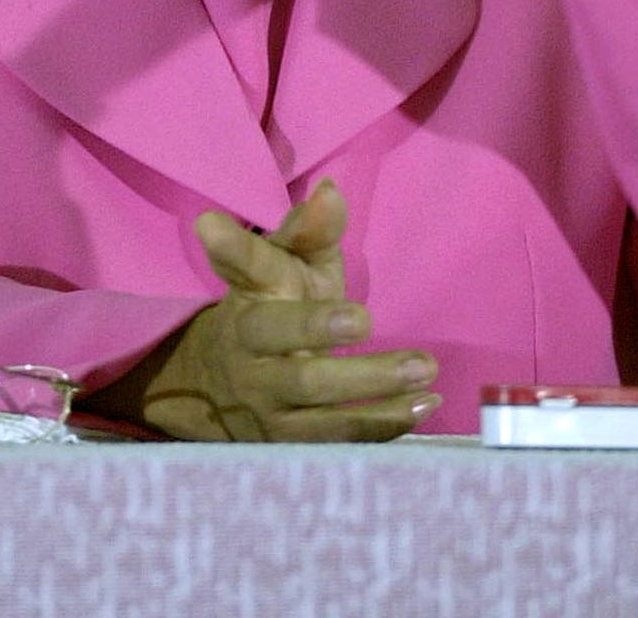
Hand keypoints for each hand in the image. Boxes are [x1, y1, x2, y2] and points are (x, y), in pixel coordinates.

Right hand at [140, 180, 440, 440]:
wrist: (226, 383)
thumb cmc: (275, 306)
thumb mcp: (288, 264)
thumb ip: (311, 231)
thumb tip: (330, 193)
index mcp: (249, 297)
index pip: (241, 266)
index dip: (230, 246)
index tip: (210, 223)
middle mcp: (251, 354)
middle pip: (280, 343)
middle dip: (320, 332)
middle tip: (366, 319)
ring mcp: (268, 407)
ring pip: (318, 404)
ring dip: (375, 390)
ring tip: (426, 371)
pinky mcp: (290, 445)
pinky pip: (340, 439)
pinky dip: (384, 425)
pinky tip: (424, 404)